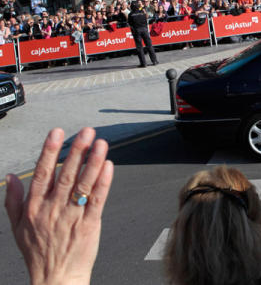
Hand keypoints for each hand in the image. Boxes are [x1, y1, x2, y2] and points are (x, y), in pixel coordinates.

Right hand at [5, 128, 113, 284]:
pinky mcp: (89, 225)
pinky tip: (108, 166)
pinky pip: (97, 200)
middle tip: (86, 132)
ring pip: (83, 185)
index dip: (49, 151)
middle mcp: (52, 209)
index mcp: (34, 207)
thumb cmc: (38, 252)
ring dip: (93, 162)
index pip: (41, 173)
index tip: (57, 132)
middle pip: (65, 175)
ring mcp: (72, 217)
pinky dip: (103, 183)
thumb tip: (10, 176)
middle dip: (76, 151)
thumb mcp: (17, 227)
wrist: (56, 279)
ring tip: (101, 144)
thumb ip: (13, 200)